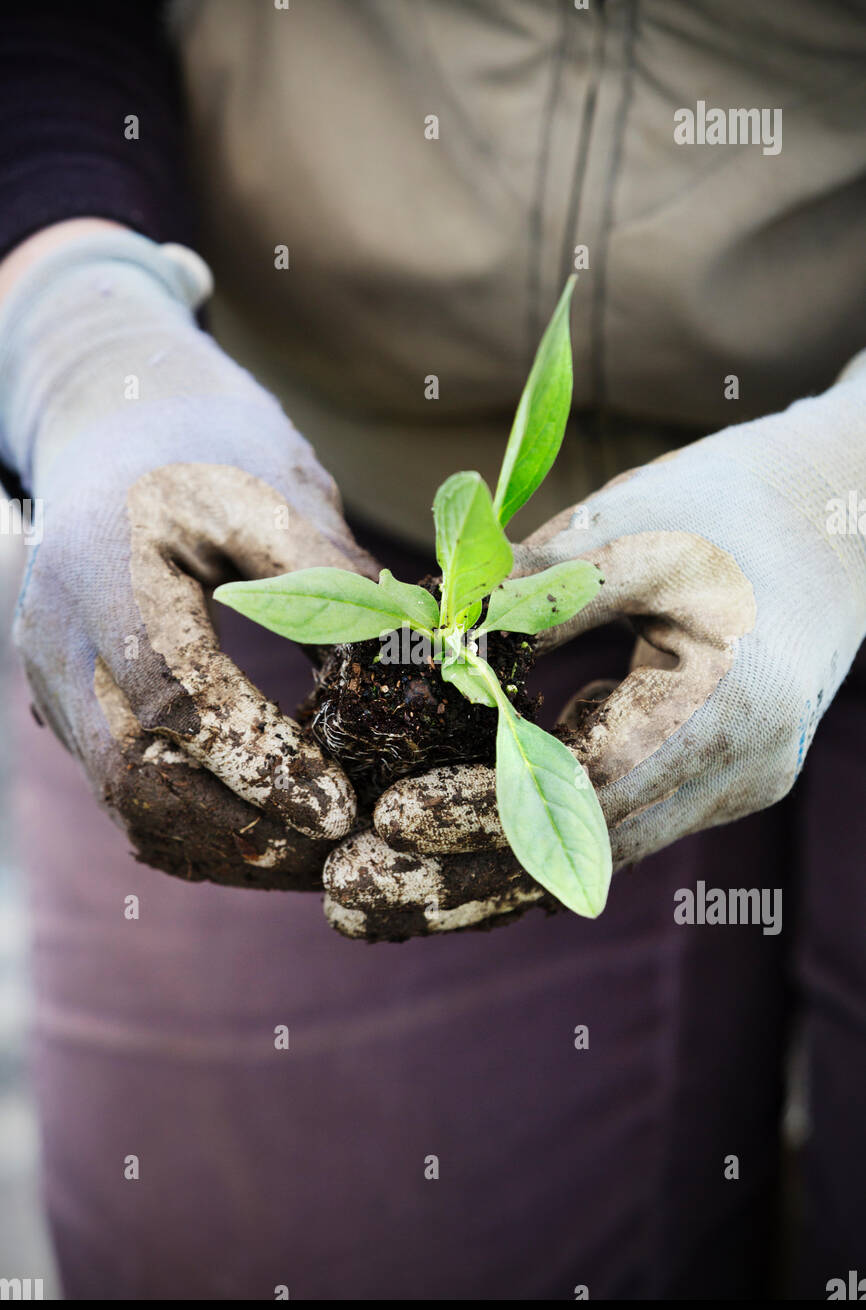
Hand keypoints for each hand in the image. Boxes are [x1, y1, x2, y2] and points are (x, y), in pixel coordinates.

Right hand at [0, 225, 376, 885]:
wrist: (110, 420)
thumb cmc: (206, 443)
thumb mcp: (275, 489)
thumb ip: (336, 580)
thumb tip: (423, 667)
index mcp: (112, 564)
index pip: (174, 696)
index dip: (258, 763)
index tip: (339, 810)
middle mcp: (63, 634)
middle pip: (136, 776)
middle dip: (244, 829)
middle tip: (340, 850)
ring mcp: (53, 676)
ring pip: (125, 800)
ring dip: (222, 842)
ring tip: (315, 853)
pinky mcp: (65, 702)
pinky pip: (121, 789)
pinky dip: (194, 823)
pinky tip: (264, 831)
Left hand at [324, 368, 865, 937]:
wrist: (846, 511)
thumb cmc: (738, 501)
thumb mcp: (634, 529)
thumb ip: (531, 593)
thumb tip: (422, 642)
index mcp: (731, 704)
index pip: (590, 791)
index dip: (486, 812)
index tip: (392, 819)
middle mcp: (741, 768)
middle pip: (586, 852)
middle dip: (464, 874)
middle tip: (355, 888)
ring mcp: (734, 784)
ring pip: (594, 856)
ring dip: (485, 875)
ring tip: (380, 888)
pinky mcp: (716, 779)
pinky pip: (612, 827)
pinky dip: (529, 840)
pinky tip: (448, 850)